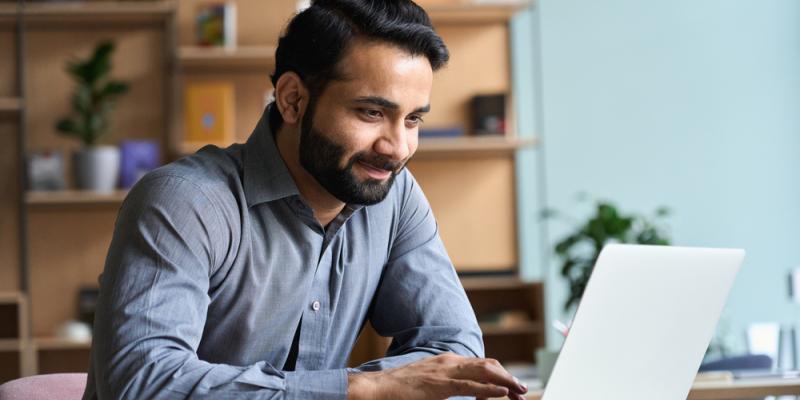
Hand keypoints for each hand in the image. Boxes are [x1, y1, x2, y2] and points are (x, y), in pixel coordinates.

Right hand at [348, 353, 527, 399]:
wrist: (376, 389)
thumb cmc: (399, 389)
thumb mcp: (428, 383)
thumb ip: (447, 384)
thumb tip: (465, 392)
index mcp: (447, 361)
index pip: (482, 364)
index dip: (501, 374)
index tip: (514, 388)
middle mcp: (449, 362)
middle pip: (488, 365)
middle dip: (508, 377)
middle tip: (523, 390)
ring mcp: (444, 372)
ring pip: (484, 372)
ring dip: (505, 381)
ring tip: (519, 391)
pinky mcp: (439, 385)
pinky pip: (470, 386)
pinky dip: (489, 389)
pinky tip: (503, 393)